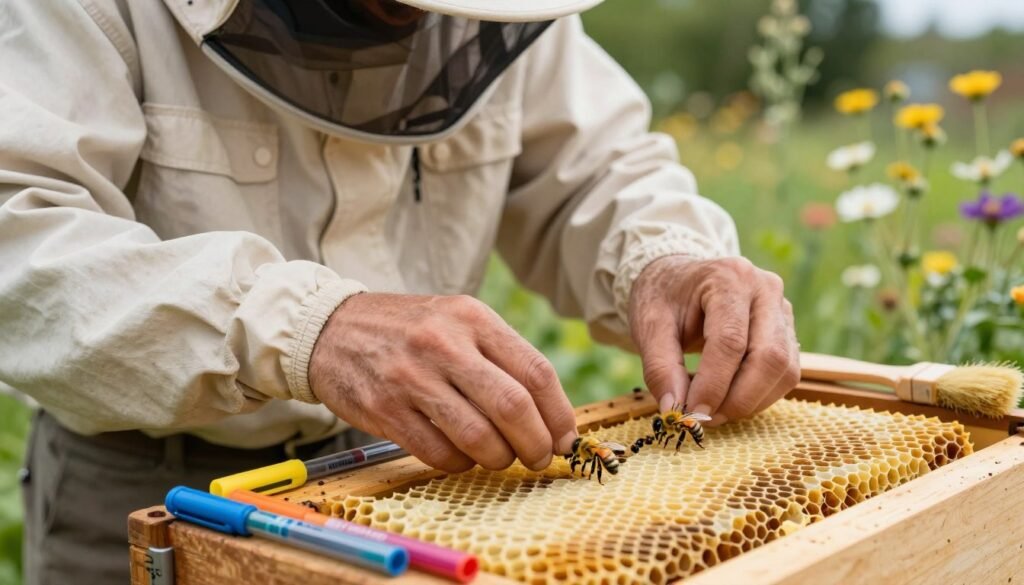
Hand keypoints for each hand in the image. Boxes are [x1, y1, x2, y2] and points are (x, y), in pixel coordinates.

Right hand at [309, 293, 576, 472]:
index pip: (536, 372)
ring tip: (498, 457)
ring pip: (478, 436)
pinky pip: (439, 453)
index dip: (559, 414)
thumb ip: (501, 358)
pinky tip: (459, 454)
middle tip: (539, 457)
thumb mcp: (457, 321)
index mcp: (472, 318)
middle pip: (512, 407)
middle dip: (536, 443)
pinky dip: (459, 463)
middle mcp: (444, 344)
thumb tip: (550, 416)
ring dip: (498, 458)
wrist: (330, 328)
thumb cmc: (409, 332)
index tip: (566, 438)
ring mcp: (411, 378)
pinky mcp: (384, 409)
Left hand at [628, 255, 798, 423]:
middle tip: (706, 419)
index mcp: (728, 278)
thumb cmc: (663, 299)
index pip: (730, 340)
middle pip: (769, 356)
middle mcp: (765, 288)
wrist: (678, 280)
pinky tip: (730, 398)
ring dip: (751, 401)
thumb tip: (674, 410)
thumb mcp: (648, 325)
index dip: (713, 384)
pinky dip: (760, 395)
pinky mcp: (787, 331)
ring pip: (784, 369)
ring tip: (714, 410)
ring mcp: (782, 309)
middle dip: (738, 398)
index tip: (692, 413)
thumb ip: (659, 367)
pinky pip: (786, 373)